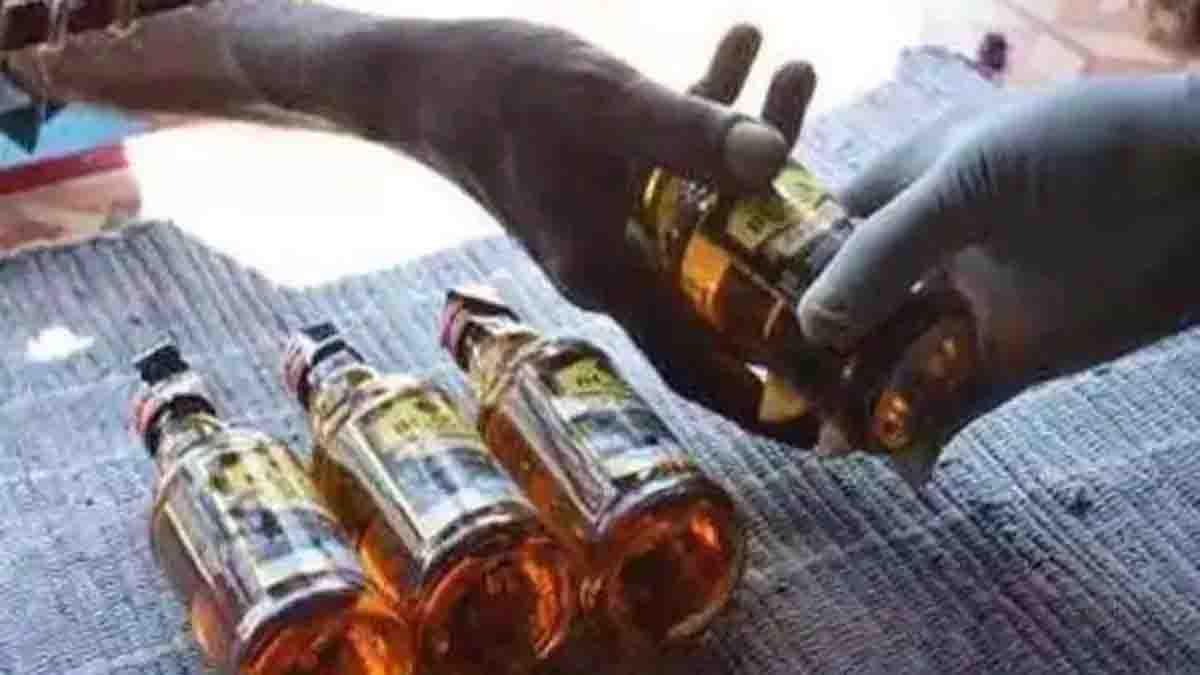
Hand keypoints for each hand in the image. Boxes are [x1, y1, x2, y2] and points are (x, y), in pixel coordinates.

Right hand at [356, 21, 820, 443]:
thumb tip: (776, 159)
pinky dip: (712, 117)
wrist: (419, 78)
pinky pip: (680, 163)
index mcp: (611, 275)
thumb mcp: (603, 105)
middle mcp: (616, 266)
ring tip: (798, 70)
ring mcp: (615, 227)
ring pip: (710, 206)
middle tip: (858, 201)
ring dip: (759, 146)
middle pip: (725, 277)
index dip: (765, 397)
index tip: (831, 413)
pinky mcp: (609, 185)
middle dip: (793, 233)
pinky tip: (741, 46)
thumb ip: (690, 133)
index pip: (698, 364)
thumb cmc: (496, 92)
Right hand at [798, 73, 1199, 458]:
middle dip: (815, 358)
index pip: (815, 240)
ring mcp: (965, 307)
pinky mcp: (1010, 358)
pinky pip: (952, 403)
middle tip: (784, 406)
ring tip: (835, 445)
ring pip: (892, 364)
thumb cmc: (1081, 154)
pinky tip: (902, 463)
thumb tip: (810, 328)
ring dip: (864, 403)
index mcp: (899, 190)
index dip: (776, 283)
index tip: (742, 333)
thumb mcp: (967, 181)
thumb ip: (884, 253)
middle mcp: (923, 252)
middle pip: (847, 313)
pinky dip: (925, 434)